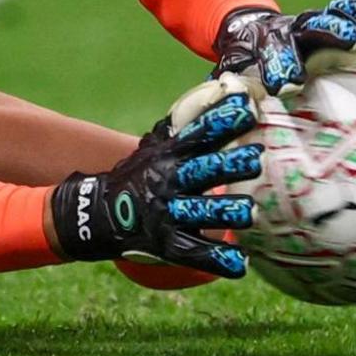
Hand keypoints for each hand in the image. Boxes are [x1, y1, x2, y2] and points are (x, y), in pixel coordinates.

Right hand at [48, 91, 261, 277]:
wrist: (100, 212)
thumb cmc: (139, 175)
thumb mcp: (157, 147)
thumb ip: (186, 127)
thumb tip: (221, 91)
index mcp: (170, 156)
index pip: (198, 134)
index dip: (221, 122)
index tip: (246, 110)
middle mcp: (169, 183)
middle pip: (201, 171)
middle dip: (228, 165)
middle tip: (256, 158)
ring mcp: (167, 214)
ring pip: (199, 213)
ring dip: (224, 211)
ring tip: (250, 212)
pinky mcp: (167, 244)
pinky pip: (193, 253)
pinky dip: (216, 260)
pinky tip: (240, 264)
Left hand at [207, 0, 355, 103]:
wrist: (254, 37)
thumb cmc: (245, 72)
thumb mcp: (230, 84)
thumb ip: (229, 99)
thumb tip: (217, 122)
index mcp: (268, 48)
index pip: (274, 54)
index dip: (281, 67)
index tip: (287, 87)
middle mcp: (298, 31)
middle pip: (316, 26)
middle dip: (335, 35)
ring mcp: (324, 26)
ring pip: (345, 15)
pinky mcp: (347, 26)